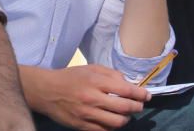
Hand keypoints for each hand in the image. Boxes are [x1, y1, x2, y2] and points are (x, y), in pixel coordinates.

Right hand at [32, 65, 149, 130]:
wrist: (46, 91)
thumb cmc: (70, 77)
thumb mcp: (90, 68)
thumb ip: (110, 74)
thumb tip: (129, 84)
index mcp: (94, 81)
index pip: (125, 90)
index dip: (140, 94)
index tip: (146, 95)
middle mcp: (92, 98)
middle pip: (124, 108)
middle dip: (136, 107)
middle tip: (138, 105)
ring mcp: (87, 115)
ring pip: (117, 122)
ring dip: (126, 118)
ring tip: (125, 114)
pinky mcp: (82, 126)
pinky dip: (112, 126)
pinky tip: (112, 120)